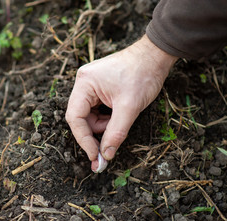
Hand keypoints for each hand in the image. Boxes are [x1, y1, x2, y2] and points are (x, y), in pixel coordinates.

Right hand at [66, 35, 177, 171]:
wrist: (155, 55)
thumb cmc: (143, 74)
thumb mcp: (129, 107)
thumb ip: (116, 133)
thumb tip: (105, 156)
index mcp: (84, 84)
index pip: (75, 118)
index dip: (84, 139)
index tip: (95, 156)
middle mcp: (83, 83)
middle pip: (80, 117)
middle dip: (96, 131)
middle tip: (109, 145)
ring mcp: (90, 84)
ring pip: (89, 115)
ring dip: (103, 124)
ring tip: (121, 119)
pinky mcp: (98, 87)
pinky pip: (96, 109)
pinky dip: (107, 117)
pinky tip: (119, 113)